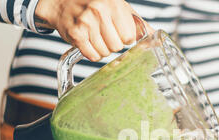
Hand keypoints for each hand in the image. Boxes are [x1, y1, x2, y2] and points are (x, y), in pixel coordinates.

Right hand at [35, 0, 153, 60]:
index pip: (129, 37)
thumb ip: (138, 24)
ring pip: (105, 53)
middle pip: (117, 46)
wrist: (61, 2)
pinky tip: (87, 41)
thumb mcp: (118, 7)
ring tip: (94, 35)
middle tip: (103, 34)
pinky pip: (93, 56)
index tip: (116, 31)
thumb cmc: (94, 5)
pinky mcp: (75, 34)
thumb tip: (158, 39)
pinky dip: (92, 53)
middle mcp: (99, 11)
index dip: (124, 37)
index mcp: (114, 3)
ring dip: (102, 49)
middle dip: (112, 44)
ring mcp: (86, 22)